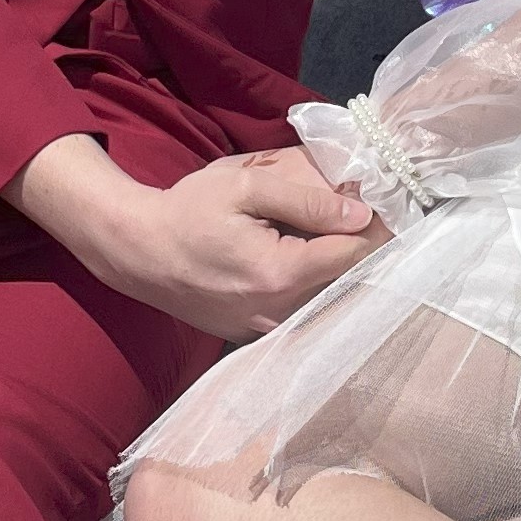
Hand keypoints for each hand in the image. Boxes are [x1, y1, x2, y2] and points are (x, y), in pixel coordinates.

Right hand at [6, 138, 382, 344]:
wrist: (137, 251)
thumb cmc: (187, 211)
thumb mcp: (244, 185)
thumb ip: (305, 198)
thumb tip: (360, 213)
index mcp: (280, 274)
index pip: (356, 254)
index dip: (375, 225)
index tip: (383, 201)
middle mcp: (280, 312)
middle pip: (349, 281)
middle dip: (364, 246)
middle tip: (369, 212)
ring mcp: (267, 330)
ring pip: (330, 299)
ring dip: (344, 267)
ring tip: (341, 231)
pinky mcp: (257, 335)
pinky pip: (305, 311)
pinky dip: (319, 285)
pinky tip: (314, 256)